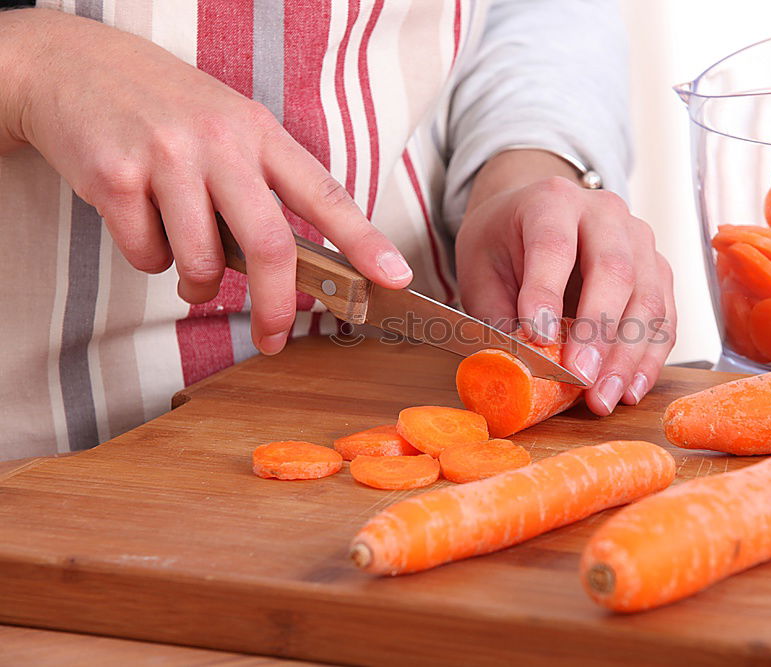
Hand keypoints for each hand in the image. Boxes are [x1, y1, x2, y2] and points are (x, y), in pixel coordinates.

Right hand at [0, 9, 411, 354]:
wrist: (75, 66)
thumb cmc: (167, 110)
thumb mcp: (230, 128)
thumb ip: (262, 189)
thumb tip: (288, 272)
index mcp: (260, 133)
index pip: (325, 196)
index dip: (365, 243)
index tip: (395, 278)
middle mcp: (221, 142)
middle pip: (271, 246)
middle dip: (277, 305)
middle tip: (275, 337)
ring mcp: (168, 158)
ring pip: (203, 262)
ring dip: (199, 285)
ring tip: (190, 267)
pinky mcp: (115, 177)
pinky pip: (147, 256)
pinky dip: (149, 260)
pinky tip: (141, 222)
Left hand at [456, 150, 676, 415]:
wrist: (537, 216)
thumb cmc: (505, 244)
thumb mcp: (481, 270)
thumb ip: (497, 315)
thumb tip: (518, 368)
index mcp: (551, 202)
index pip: (553, 245)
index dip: (546, 291)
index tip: (537, 335)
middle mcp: (604, 213)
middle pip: (614, 269)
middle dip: (598, 332)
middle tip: (580, 378)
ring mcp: (640, 240)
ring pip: (647, 298)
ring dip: (628, 356)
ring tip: (604, 397)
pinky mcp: (658, 271)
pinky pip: (664, 317)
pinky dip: (649, 358)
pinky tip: (630, 389)